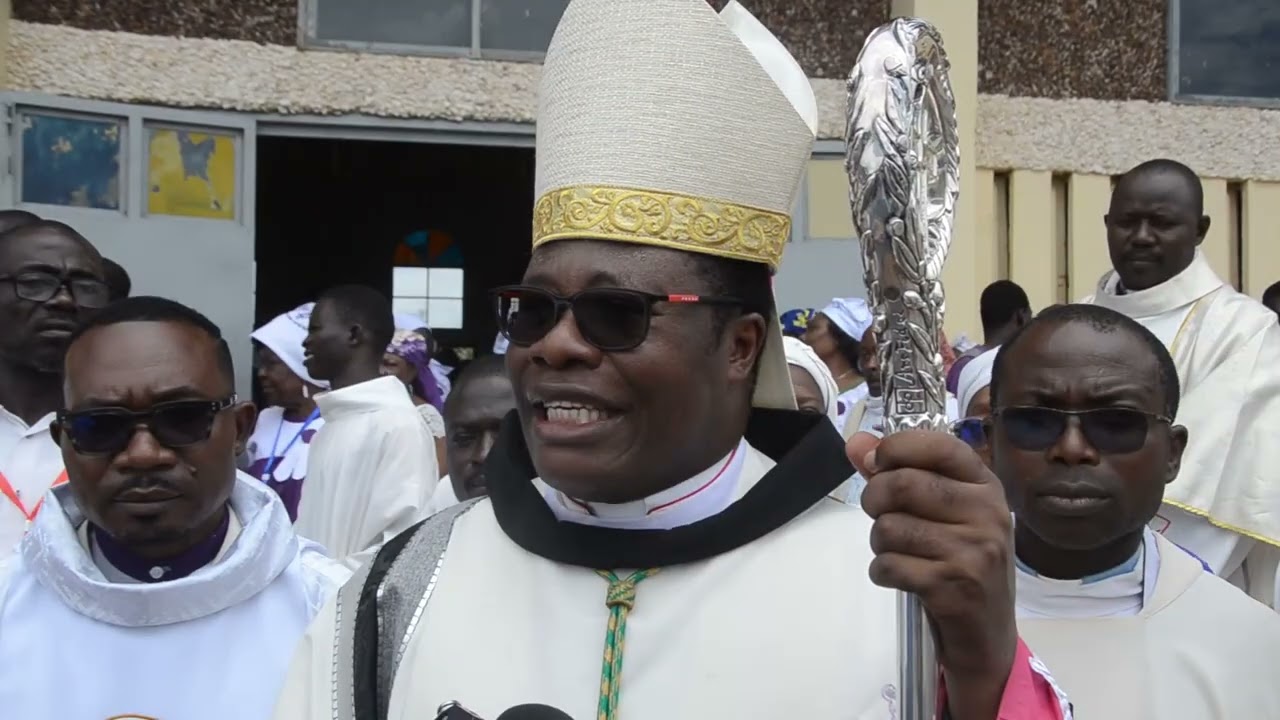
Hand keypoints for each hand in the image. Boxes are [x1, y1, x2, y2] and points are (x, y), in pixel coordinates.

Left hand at [851, 430, 1016, 718]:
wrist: (986, 635)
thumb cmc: (960, 562)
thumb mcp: (941, 513)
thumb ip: (897, 473)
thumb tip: (855, 443)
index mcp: (985, 485)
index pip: (937, 445)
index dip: (895, 448)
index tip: (878, 463)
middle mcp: (987, 512)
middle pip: (901, 485)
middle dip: (874, 501)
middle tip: (882, 517)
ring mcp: (974, 550)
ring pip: (889, 527)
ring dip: (879, 543)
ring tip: (899, 553)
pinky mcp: (954, 585)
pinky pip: (888, 565)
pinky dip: (882, 572)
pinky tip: (900, 577)